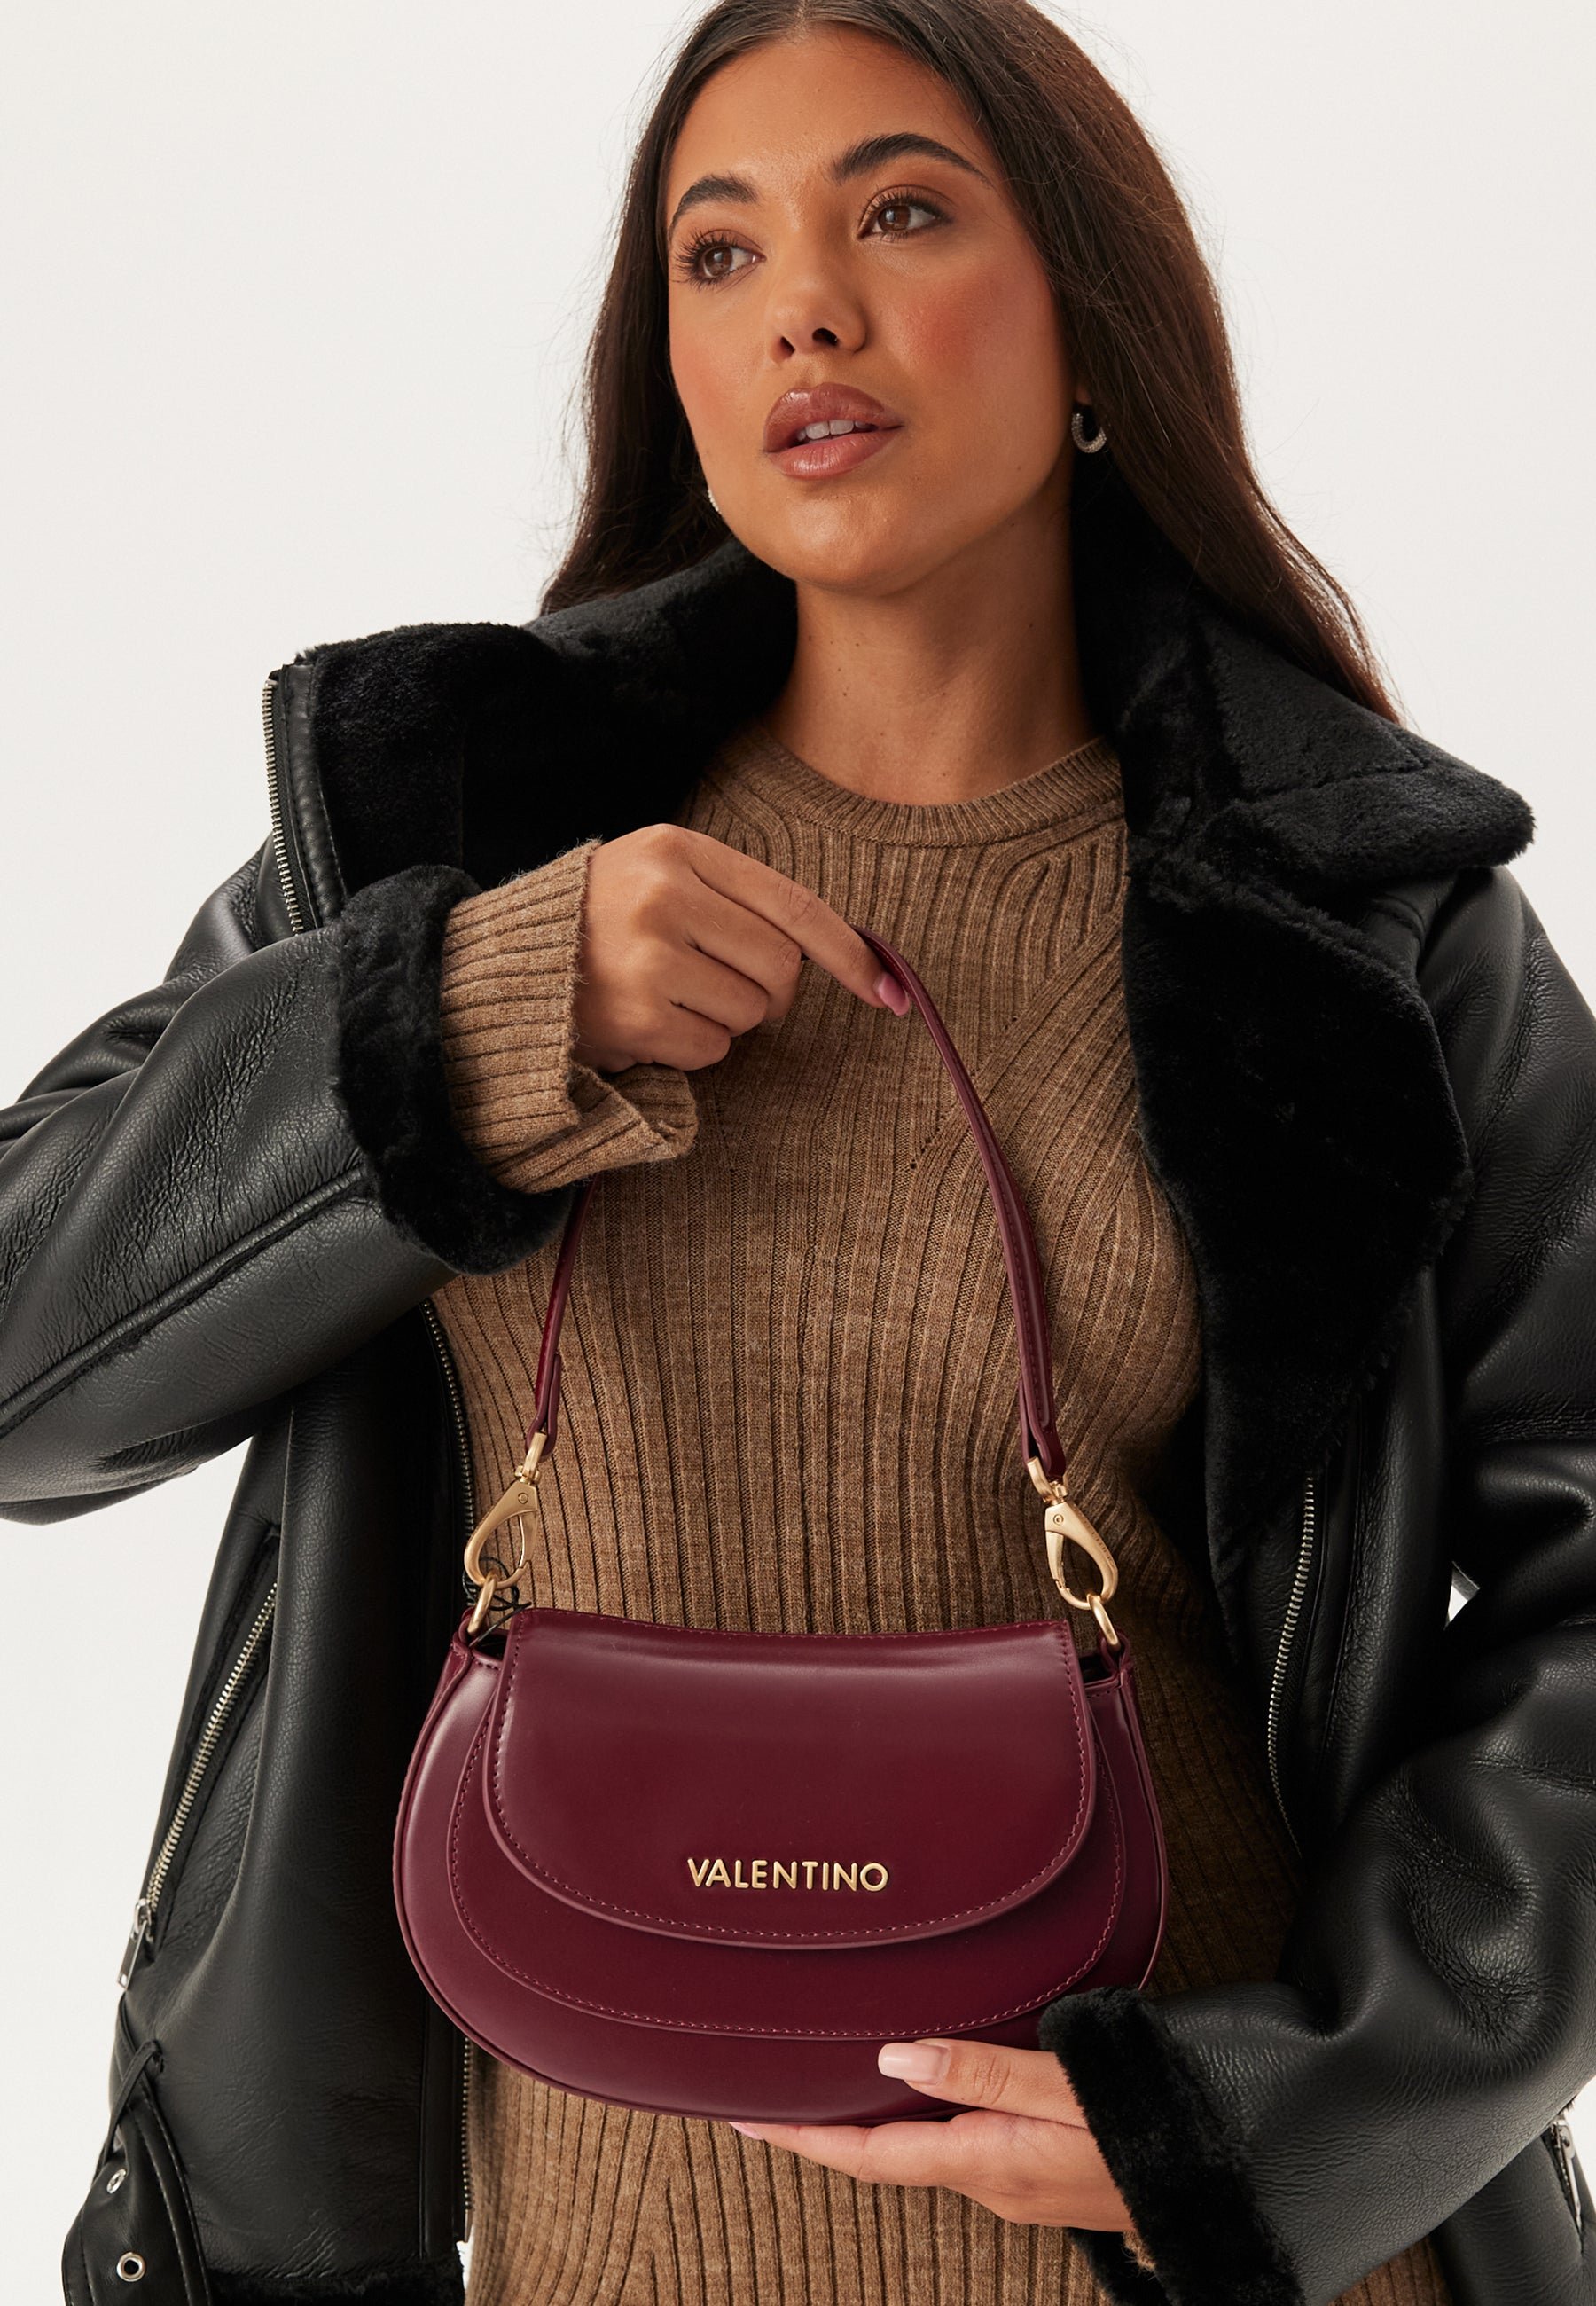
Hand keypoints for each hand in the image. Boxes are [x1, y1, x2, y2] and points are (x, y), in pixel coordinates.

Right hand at [571, 824, 906, 1075]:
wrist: (501, 969)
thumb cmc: (595, 925)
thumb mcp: (657, 878)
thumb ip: (733, 899)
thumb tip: (839, 951)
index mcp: (678, 850)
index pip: (792, 902)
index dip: (847, 950)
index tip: (886, 987)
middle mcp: (666, 896)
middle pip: (780, 967)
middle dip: (769, 994)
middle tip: (725, 992)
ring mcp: (651, 956)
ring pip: (750, 1011)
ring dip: (725, 1020)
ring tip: (668, 999)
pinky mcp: (640, 1016)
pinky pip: (713, 1047)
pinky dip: (693, 1048)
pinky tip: (650, 1026)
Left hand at [723, 2036, 1135, 2232]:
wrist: (1223, 2185)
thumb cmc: (1152, 2133)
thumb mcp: (1068, 2093)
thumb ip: (983, 2071)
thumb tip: (893, 2053)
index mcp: (985, 2162)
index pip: (869, 2154)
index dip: (803, 2134)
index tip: (742, 2114)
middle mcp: (990, 2179)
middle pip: (886, 2152)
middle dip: (825, 2124)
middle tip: (770, 2087)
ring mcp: (1016, 2179)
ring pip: (922, 2144)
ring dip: (873, 2116)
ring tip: (829, 2076)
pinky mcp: (1040, 2167)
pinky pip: (960, 2139)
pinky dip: (923, 2112)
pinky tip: (922, 2080)